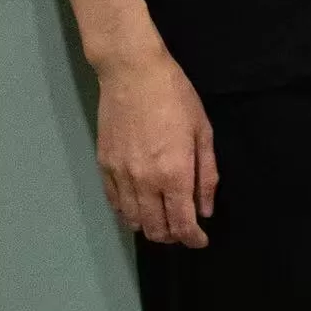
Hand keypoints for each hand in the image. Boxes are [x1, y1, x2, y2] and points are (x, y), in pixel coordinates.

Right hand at [93, 42, 217, 246]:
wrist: (132, 71)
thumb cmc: (175, 95)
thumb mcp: (202, 130)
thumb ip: (206, 174)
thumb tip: (206, 209)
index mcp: (174, 174)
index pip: (182, 225)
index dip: (193, 239)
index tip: (200, 239)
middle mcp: (145, 182)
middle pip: (156, 230)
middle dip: (173, 236)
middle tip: (183, 228)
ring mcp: (121, 176)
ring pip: (133, 222)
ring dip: (150, 228)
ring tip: (162, 218)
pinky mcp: (104, 166)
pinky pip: (115, 203)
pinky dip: (128, 213)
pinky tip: (139, 205)